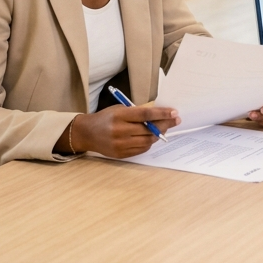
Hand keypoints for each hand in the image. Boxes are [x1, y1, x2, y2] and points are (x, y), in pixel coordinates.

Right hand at [63, 105, 178, 158]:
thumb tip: (160, 114)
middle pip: (149, 130)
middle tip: (175, 120)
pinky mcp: (120, 154)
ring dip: (158, 135)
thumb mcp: (120, 109)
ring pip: (147, 141)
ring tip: (163, 128)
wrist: (87, 133)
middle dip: (165, 125)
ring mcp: (120, 144)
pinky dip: (149, 143)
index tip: (174, 113)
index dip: (162, 114)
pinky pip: (141, 150)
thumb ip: (137, 112)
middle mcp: (120, 131)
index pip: (146, 114)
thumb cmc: (106, 117)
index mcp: (120, 116)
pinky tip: (151, 137)